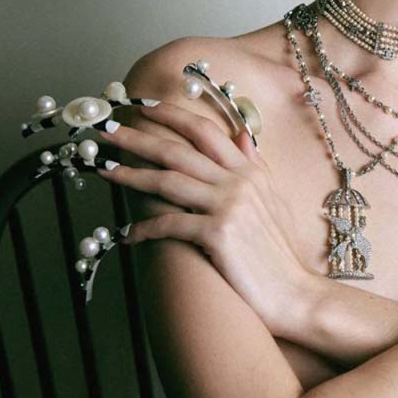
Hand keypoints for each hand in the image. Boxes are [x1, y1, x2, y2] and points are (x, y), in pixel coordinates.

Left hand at [94, 102, 317, 334]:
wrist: (293, 291)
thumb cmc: (280, 251)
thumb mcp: (274, 199)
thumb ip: (255, 164)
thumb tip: (242, 133)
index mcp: (249, 171)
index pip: (205, 131)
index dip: (171, 115)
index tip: (141, 106)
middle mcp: (238, 182)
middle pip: (178, 151)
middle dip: (138, 138)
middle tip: (107, 130)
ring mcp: (228, 206)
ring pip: (168, 182)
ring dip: (130, 175)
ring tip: (103, 170)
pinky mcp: (218, 234)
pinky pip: (170, 224)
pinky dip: (144, 229)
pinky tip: (126, 234)